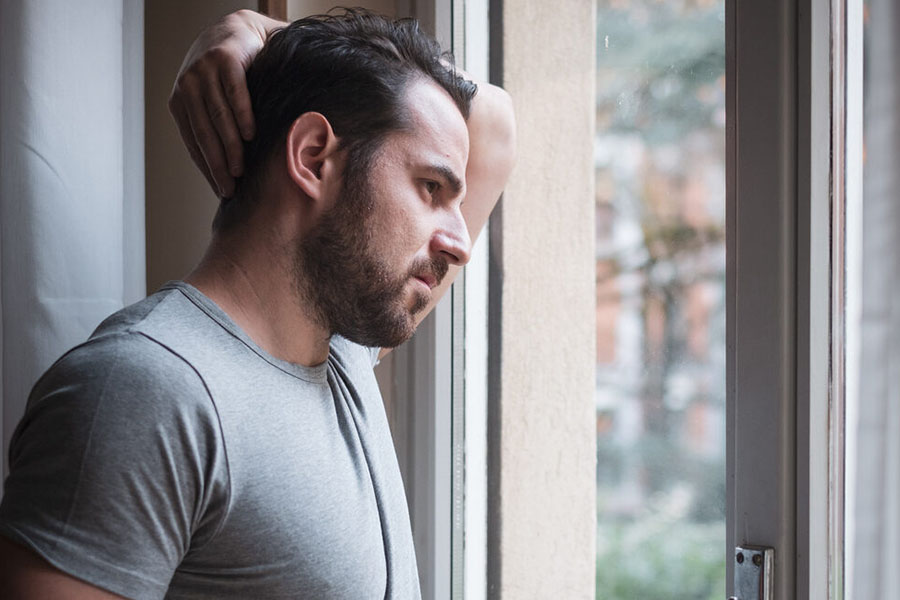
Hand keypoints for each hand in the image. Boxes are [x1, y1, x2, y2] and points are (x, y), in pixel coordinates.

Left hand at [168, 10, 282, 196]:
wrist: (237, 30)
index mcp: (179, 101)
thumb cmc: (226, 72)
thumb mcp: (210, 96)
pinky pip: (234, 94)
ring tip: (241, 169)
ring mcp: (204, 71)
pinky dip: (243, 115)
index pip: (192, 143)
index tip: (221, 190)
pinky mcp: (225, 60)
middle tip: (230, 188)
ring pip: (218, 117)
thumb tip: (224, 169)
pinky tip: (251, 135)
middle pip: (204, 133)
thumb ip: (211, 124)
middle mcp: (187, 86)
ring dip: (230, 146)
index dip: (207, 169)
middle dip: (218, 164)